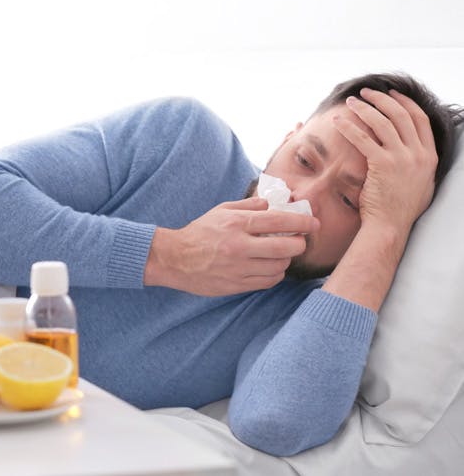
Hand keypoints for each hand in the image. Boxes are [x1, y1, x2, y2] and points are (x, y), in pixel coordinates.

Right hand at [144, 197, 319, 295]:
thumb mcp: (221, 211)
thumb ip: (248, 205)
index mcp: (236, 224)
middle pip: (284, 248)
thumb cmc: (199, 233)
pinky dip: (275, 274)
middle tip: (299, 241)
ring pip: (278, 267)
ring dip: (286, 260)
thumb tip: (272, 204)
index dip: (301, 222)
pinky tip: (271, 267)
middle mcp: (239, 246)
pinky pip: (267, 282)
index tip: (314, 223)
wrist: (175, 259)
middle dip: (299, 244)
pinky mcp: (236, 285)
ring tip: (281, 254)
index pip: (278, 221)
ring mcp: (238, 268)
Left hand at [338, 88, 437, 231]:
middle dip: (382, 99)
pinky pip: (363, 139)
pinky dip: (349, 127)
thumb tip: (411, 149)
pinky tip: (338, 121)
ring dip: (365, 108)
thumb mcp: (420, 182)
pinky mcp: (383, 165)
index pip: (420, 119)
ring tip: (351, 101)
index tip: (391, 94)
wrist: (390, 226)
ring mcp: (402, 159)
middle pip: (401, 114)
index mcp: (429, 156)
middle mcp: (419, 154)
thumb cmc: (399, 208)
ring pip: (383, 122)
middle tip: (366, 92)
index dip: (405, 102)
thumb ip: (418, 163)